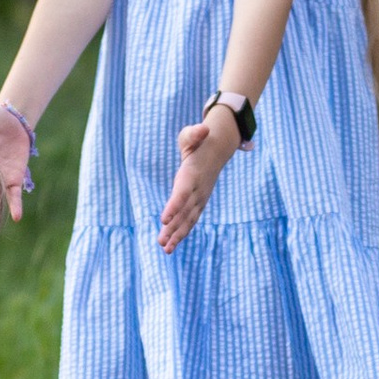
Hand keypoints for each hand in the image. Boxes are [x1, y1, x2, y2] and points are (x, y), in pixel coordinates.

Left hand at [158, 106, 236, 252]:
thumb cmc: (199, 141)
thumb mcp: (194, 134)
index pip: (182, 193)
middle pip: (185, 212)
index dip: (174, 206)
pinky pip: (190, 220)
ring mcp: (200, 198)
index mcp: (193, 174)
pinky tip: (171, 245)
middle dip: (174, 228)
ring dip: (177, 235)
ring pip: (188, 219)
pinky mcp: (198, 203)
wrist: (216, 150)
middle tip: (162, 243)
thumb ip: (194, 134)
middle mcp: (198, 190)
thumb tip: (203, 129)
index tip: (164, 219)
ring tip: (165, 249)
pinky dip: (181, 232)